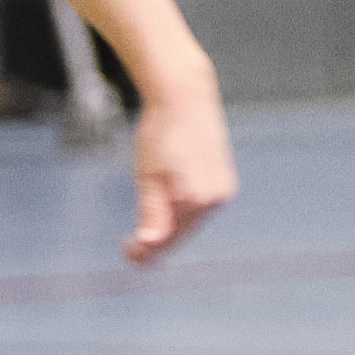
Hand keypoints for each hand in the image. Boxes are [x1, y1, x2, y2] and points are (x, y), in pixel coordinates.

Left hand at [124, 75, 238, 266]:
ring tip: (147, 233)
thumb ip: (151, 211)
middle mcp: (214, 197)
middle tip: (132, 251)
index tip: (129, 256)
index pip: (169, 237)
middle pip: (182, 232)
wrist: (185, 98)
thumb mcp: (148, 174)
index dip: (148, 251)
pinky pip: (200, 207)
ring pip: (192, 221)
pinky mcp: (225, 183)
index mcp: (194, 196)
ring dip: (171, 228)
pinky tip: (168, 212)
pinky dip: (183, 213)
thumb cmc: (161, 131)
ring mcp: (223, 190)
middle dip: (158, 242)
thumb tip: (149, 243)